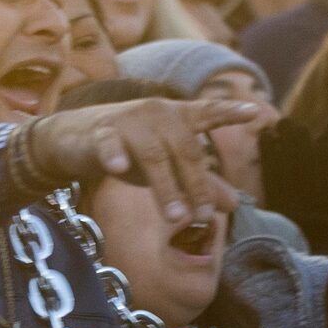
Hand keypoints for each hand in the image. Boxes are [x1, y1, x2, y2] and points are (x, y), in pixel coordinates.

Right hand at [22, 95, 258, 224]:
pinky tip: (119, 167)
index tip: (253, 111)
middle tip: (203, 216)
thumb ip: (199, 181)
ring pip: (154, 155)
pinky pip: (110, 143)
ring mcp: (128, 120)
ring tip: (175, 217)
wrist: (74, 139)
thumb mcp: (167, 166)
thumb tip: (235, 203)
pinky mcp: (100, 131)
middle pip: (185, 149)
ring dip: (166, 187)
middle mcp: (157, 113)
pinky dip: (115, 154)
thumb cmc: (129, 149)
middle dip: (196, 185)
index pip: (207, 113)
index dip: (229, 112)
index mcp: (176, 117)